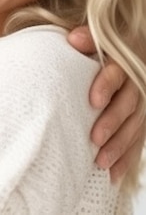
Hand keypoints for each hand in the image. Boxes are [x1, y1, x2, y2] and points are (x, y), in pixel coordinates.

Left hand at [68, 25, 145, 182]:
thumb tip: (74, 39)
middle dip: (112, 123)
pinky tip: (114, 175)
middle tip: (94, 139)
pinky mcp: (139, 122)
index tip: (92, 100)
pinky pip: (137, 142)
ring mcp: (140, 105)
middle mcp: (135, 85)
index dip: (106, 86)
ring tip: (101, 162)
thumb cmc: (96, 50)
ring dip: (119, 146)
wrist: (115, 57)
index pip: (116, 74)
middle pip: (127, 105)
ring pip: (134, 127)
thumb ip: (87, 39)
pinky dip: (126, 159)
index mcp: (122, 63)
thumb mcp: (94, 41)